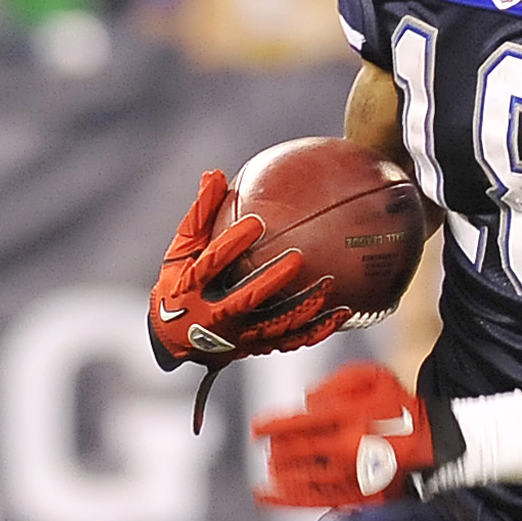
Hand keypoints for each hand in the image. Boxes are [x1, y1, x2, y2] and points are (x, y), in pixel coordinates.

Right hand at [147, 167, 347, 373]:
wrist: (176, 338)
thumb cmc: (180, 282)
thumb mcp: (181, 251)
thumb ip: (200, 216)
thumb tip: (216, 174)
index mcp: (192, 287)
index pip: (211, 264)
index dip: (232, 244)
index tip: (255, 222)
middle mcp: (215, 315)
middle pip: (246, 299)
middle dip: (271, 280)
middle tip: (297, 258)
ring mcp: (239, 335)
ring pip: (275, 324)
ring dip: (304, 306)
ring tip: (329, 285)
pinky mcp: (259, 346)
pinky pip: (294, 340)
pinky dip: (320, 328)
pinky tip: (345, 312)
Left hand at [251, 362, 434, 508]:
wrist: (433, 444)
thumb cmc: (401, 407)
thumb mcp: (375, 375)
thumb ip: (337, 381)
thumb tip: (308, 400)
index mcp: (348, 416)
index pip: (298, 422)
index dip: (272, 425)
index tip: (256, 428)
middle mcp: (344, 446)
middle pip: (294, 450)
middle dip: (278, 447)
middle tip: (272, 445)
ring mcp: (348, 474)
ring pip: (298, 475)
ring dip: (281, 469)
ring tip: (275, 465)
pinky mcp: (355, 495)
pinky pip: (312, 500)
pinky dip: (285, 499)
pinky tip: (265, 496)